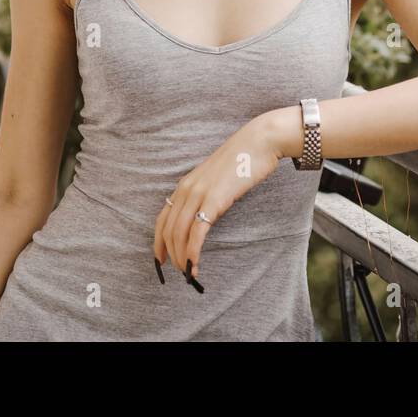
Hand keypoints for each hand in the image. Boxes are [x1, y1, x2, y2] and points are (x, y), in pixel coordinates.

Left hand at [153, 114, 283, 284]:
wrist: (258, 142)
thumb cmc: (242, 160)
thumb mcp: (216, 178)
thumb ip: (206, 194)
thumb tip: (205, 214)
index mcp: (185, 184)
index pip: (162, 219)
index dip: (158, 243)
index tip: (161, 260)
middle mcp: (186, 189)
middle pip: (168, 230)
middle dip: (171, 255)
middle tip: (180, 272)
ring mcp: (198, 194)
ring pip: (179, 234)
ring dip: (181, 258)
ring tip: (188, 274)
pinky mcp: (214, 200)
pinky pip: (196, 233)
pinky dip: (192, 252)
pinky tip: (195, 265)